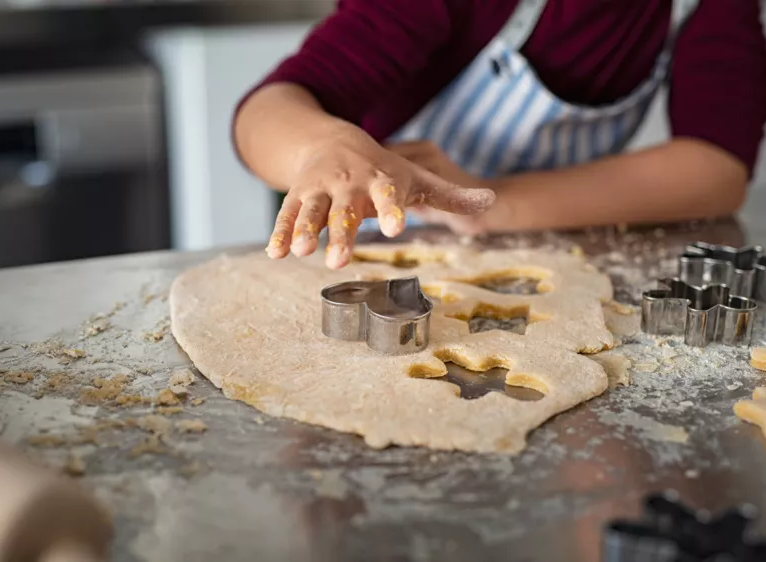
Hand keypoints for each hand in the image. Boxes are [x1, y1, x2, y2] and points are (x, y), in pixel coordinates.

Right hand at [266, 128, 495, 268]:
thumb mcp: (416, 178)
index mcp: (381, 180)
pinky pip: (288, 214)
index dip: (392, 211)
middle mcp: (349, 183)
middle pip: (345, 211)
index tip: (396, 228)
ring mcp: (320, 188)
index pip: (389, 195)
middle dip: (341, 234)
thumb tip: (490, 203)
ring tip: (302, 252)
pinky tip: (274, 254)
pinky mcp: (298, 195)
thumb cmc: (382, 168)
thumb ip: (450, 195)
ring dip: (306, 231)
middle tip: (338, 262)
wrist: (334, 139)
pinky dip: (280, 232)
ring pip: (313, 211)